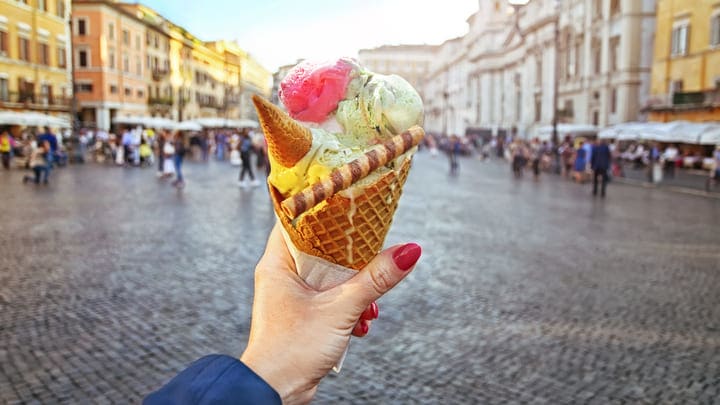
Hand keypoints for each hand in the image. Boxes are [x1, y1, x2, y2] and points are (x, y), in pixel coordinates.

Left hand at [240, 223, 420, 403]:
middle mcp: (281, 276)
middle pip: (321, 247)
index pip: (297, 220)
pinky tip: (361, 320)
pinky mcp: (303, 315)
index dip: (324, 209)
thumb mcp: (341, 309)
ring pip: (330, 276)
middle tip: (372, 251)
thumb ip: (375, 279)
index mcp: (277, 263)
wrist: (275, 392)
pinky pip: (331, 298)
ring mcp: (292, 296)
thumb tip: (406, 253)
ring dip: (354, 288)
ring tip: (367, 302)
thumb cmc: (289, 351)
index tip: (348, 202)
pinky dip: (349, 306)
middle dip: (350, 257)